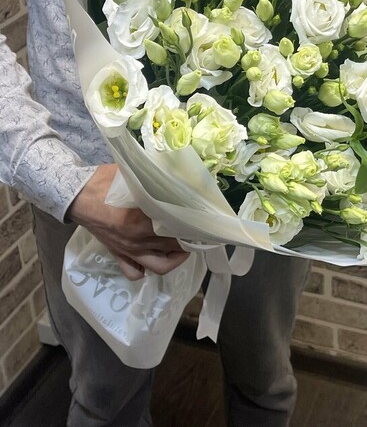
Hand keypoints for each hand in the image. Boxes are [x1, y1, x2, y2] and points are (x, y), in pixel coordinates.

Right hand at [67, 164, 188, 280]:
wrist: (77, 195)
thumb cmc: (106, 182)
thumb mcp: (135, 178)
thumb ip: (156, 184)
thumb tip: (179, 181)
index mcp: (142, 222)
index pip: (177, 230)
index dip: (194, 228)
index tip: (204, 222)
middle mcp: (137, 241)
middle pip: (173, 248)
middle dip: (189, 241)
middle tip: (197, 232)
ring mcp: (127, 251)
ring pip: (158, 266)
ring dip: (173, 259)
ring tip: (181, 248)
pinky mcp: (117, 255)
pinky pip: (134, 272)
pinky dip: (145, 270)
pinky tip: (153, 257)